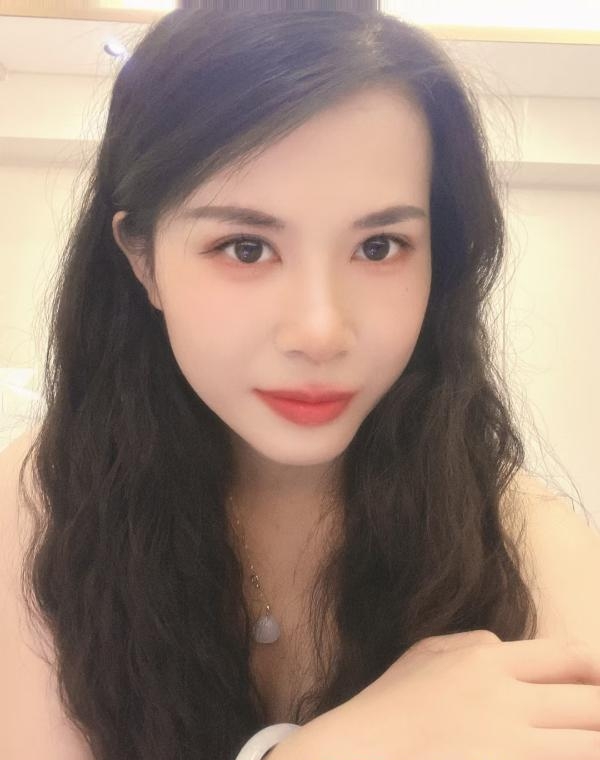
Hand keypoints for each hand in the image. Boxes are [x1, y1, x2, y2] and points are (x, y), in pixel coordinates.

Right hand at [282, 630, 599, 759]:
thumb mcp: (426, 654)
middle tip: (599, 723)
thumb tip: (509, 645)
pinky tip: (562, 755)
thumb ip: (474, 643)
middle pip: (592, 704)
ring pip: (587, 746)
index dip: (599, 673)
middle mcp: (505, 699)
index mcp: (486, 661)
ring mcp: (508, 747)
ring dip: (593, 743)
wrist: (357, 755)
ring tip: (585, 743)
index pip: (570, 657)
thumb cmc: (388, 708)